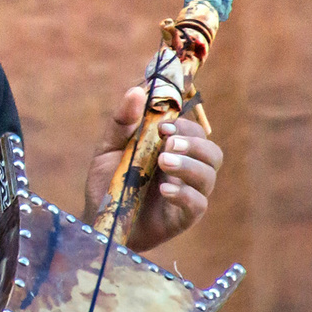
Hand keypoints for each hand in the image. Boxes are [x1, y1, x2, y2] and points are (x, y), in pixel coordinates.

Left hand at [83, 86, 223, 252]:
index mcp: (173, 150)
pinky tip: (164, 190)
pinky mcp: (182, 218)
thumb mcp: (109, 147)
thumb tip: (137, 90)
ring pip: (209, 176)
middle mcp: (186, 170)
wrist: (99, 221)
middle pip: (212, 152)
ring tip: (163, 162)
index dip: (184, 126)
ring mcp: (187, 193)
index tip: (163, 126)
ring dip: (191, 165)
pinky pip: (198, 205)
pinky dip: (184, 194)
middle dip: (194, 144)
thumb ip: (122, 120)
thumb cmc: (108, 183)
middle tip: (167, 143)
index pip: (195, 131)